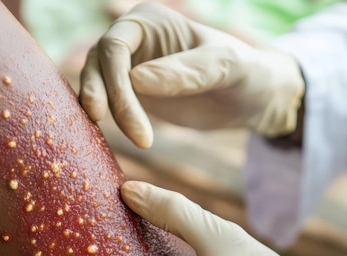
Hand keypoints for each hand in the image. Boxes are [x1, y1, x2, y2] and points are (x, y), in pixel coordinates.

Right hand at [79, 2, 304, 147]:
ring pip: (95, 86)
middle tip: (127, 136)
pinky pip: (106, 105)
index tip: (131, 122)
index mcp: (149, 21)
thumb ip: (185, 72)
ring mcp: (128, 67)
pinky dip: (106, 123)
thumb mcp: (223, 67)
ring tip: (128, 141)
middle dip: (104, 100)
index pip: (115, 47)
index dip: (114, 84)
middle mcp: (133, 39)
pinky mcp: (130, 95)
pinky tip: (112, 144)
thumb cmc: (243, 73)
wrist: (251, 97)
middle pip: (97, 66)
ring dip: (101, 113)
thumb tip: (135, 81)